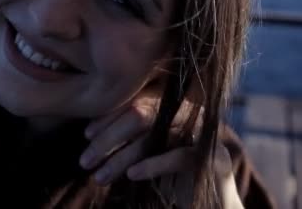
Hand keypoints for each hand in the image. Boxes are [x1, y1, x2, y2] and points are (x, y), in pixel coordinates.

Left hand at [80, 98, 243, 207]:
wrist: (215, 208)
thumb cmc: (176, 181)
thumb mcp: (148, 156)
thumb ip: (130, 142)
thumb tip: (90, 135)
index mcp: (174, 108)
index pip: (135, 102)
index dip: (109, 116)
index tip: (86, 134)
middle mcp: (190, 114)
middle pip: (141, 115)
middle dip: (108, 138)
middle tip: (85, 161)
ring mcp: (204, 135)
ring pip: (156, 135)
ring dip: (122, 157)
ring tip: (100, 176)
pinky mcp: (216, 159)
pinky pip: (179, 157)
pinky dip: (152, 165)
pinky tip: (132, 175)